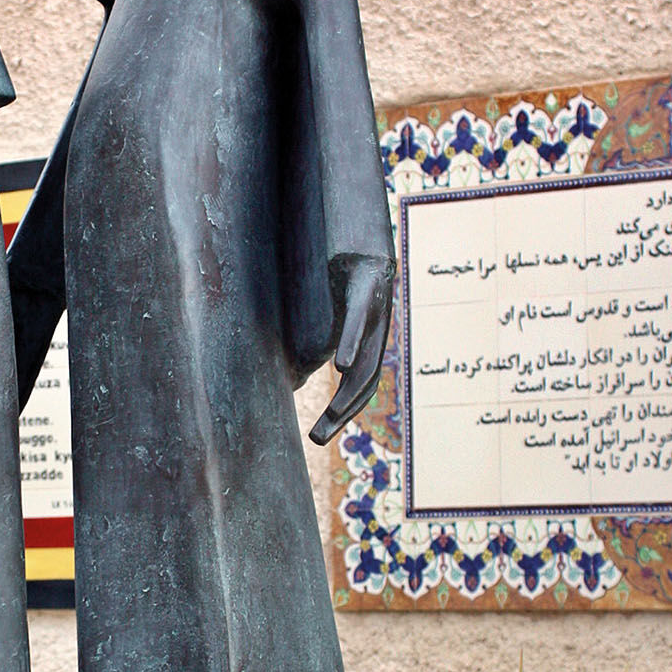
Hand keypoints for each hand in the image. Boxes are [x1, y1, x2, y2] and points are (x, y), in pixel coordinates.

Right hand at [309, 255, 392, 445]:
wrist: (360, 232)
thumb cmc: (342, 277)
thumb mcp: (326, 317)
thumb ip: (316, 345)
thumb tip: (295, 375)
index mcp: (368, 342)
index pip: (360, 388)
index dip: (343, 414)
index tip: (319, 436)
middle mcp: (377, 333)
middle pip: (365, 384)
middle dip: (342, 414)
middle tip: (317, 438)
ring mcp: (376, 312)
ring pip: (368, 359)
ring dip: (350, 392)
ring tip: (333, 416)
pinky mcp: (367, 290)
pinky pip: (360, 321)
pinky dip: (352, 345)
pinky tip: (340, 365)